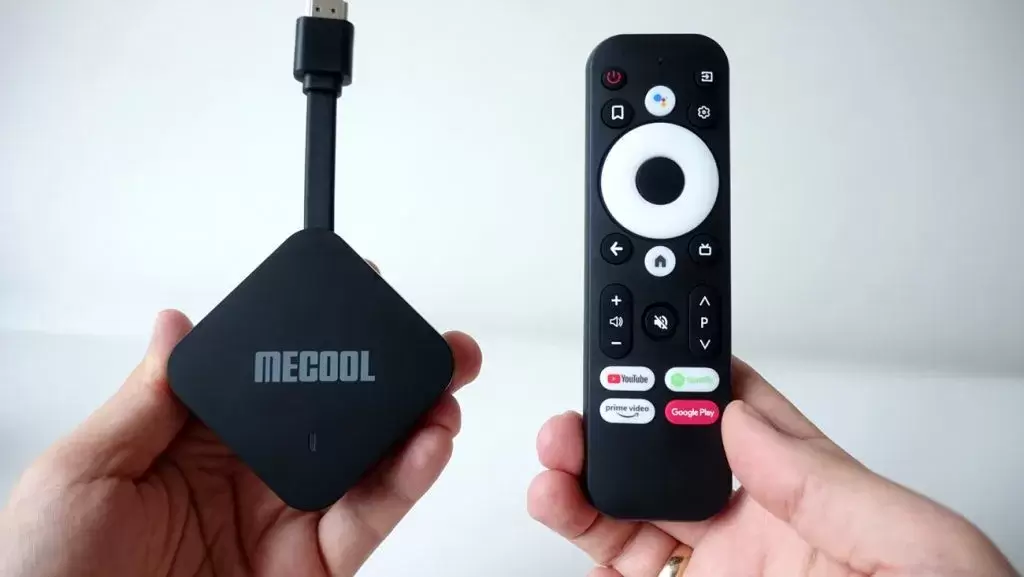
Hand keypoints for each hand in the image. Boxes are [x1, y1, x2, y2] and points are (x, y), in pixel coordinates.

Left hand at [0, 285, 481, 576]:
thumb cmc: (46, 576)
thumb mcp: (81, 472)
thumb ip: (145, 399)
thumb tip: (178, 321)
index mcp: (194, 440)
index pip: (275, 375)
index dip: (320, 339)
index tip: (358, 299)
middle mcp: (251, 475)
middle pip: (337, 414)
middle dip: (391, 374)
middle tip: (433, 342)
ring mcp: (286, 521)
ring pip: (369, 462)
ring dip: (416, 421)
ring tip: (444, 387)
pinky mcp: (313, 567)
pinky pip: (369, 519)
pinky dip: (407, 481)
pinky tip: (426, 445)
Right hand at [528, 358, 1017, 576]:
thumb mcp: (921, 548)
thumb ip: (832, 482)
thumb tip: (743, 420)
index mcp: (815, 499)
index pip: (734, 418)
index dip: (682, 381)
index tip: (638, 366)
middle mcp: (758, 536)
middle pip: (662, 464)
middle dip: (609, 432)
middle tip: (576, 427)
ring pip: (627, 521)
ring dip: (582, 489)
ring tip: (556, 477)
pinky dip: (587, 556)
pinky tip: (572, 536)